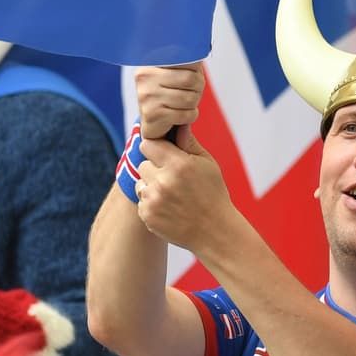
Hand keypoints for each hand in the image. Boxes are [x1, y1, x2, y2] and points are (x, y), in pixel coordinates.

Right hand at [135, 63, 203, 139]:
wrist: (153, 123)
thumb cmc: (169, 94)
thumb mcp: (175, 73)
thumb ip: (186, 60)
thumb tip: (200, 47)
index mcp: (151, 63)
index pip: (187, 60)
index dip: (197, 71)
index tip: (192, 76)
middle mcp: (145, 77)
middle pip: (191, 79)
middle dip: (198, 89)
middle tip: (191, 93)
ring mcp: (147, 96)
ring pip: (190, 98)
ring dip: (194, 104)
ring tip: (184, 104)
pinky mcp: (152, 114)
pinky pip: (186, 115)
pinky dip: (190, 116)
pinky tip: (180, 115)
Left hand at [135, 126, 233, 250]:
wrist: (214, 231)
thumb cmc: (213, 193)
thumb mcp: (207, 164)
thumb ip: (189, 143)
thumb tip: (178, 124)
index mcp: (178, 164)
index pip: (148, 144)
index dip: (157, 148)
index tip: (164, 154)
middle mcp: (162, 181)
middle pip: (143, 164)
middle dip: (155, 168)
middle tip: (173, 178)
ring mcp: (153, 200)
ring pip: (140, 183)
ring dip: (151, 186)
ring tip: (172, 195)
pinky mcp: (147, 215)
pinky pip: (141, 201)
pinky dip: (152, 203)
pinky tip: (170, 208)